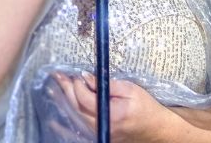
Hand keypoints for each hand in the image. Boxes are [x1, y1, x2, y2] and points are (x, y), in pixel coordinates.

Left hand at [54, 72, 172, 142]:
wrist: (155, 128)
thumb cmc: (145, 107)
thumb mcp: (130, 89)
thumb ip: (107, 84)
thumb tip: (86, 77)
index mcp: (110, 114)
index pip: (85, 98)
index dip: (78, 84)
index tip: (76, 73)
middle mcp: (102, 127)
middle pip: (77, 107)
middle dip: (66, 90)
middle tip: (58, 76)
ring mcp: (100, 134)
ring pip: (76, 118)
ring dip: (64, 102)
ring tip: (54, 88)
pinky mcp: (100, 136)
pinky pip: (79, 131)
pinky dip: (65, 127)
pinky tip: (54, 123)